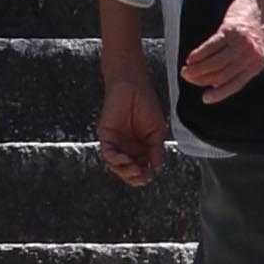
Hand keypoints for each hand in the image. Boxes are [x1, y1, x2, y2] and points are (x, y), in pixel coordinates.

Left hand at [98, 62, 167, 186]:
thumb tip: (157, 167)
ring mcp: (117, 143)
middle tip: (142, 176)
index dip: (145, 175)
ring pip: (116, 165)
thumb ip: (155, 149)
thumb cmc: (146, 104)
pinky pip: (107, 153)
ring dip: (124, 171)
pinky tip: (123, 159)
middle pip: (128, 170)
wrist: (132, 86)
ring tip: (134, 169)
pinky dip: (114, 159)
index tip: (150, 176)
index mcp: (142, 147)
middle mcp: (128, 147)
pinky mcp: (106, 137)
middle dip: (135, 177)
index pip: (142, 167)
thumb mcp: (157, 131)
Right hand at [181, 0, 263, 99]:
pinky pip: (210, 47)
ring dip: (196, 69)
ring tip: (186, 71)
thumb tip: (217, 83)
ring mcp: (240, 43)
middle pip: (221, 75)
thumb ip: (241, 66)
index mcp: (258, 64)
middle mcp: (250, 56)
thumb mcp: (255, 50)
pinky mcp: (230, 30)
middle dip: (201, 80)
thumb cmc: (258, 27)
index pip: (236, 84)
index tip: (205, 98)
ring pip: (214, 63)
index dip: (220, 94)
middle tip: (188, 78)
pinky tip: (190, 58)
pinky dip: (198, 54)